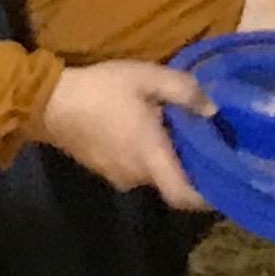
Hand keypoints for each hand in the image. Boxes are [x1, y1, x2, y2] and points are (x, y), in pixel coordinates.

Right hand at [36, 58, 212, 210]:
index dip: (207, 197)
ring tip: (177, 129)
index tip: (225, 182)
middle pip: (172, 182)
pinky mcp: (104, 169)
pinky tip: (147, 130)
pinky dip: (147, 156)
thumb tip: (212, 111)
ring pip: (153, 174)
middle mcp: (136, 175)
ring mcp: (117, 175)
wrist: (48, 103)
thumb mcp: (147, 78)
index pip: (184, 196)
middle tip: (206, 140)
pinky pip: (135, 168)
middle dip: (190, 165)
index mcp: (150, 156)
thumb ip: (184, 91)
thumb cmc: (102, 90)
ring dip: (166, 158)